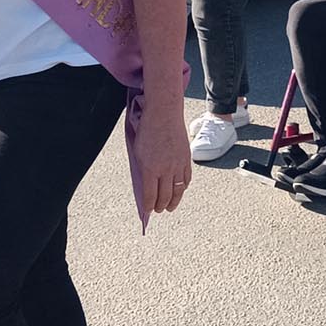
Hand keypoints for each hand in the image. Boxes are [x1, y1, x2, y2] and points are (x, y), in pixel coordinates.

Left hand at [135, 96, 191, 214]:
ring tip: (170, 207)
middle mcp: (166, 169)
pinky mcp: (187, 158)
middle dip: (160, 206)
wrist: (164, 113)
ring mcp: (178, 164)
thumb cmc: (147, 129)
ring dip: (173, 202)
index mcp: (150, 168)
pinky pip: (186, 179)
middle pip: (165, 196)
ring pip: (178, 191)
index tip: (147, 212)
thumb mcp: (138, 152)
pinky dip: (183, 188)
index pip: (150, 196)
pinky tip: (180, 190)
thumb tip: (145, 186)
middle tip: (158, 210)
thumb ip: (142, 170)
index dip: (148, 207)